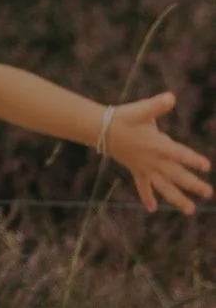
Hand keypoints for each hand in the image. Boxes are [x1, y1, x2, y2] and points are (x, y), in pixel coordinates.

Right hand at [106, 92, 210, 215]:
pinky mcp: (136, 170)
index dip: (192, 160)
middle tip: (208, 193)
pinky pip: (142, 186)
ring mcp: (144, 167)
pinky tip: (152, 208)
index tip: (207, 166)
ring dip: (177, 198)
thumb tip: (171, 97)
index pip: (178, 154)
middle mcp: (153, 160)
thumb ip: (157, 105)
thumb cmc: (123, 117)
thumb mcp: (140, 109)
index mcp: (157, 144)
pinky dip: (147, 197)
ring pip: (163, 186)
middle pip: (176, 175)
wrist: (102, 129)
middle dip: (193, 185)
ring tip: (191, 210)